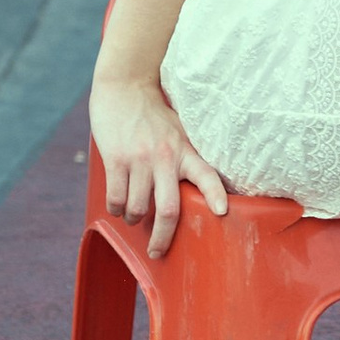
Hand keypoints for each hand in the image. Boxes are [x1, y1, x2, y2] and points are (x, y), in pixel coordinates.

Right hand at [91, 68, 228, 259]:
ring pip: (136, 209)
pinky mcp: (116, 159)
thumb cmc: (154, 113)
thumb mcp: (179, 131)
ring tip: (132, 217)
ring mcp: (139, 159)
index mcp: (185, 150)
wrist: (125, 86)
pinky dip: (116, 210)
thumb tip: (197, 190)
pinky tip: (117, 206)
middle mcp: (165, 157)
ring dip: (132, 220)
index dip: (215, 194)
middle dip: (162, 238)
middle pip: (168, 209)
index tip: (223, 212)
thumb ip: (187, 156)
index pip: (207, 175)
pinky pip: (116, 199)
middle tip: (157, 253)